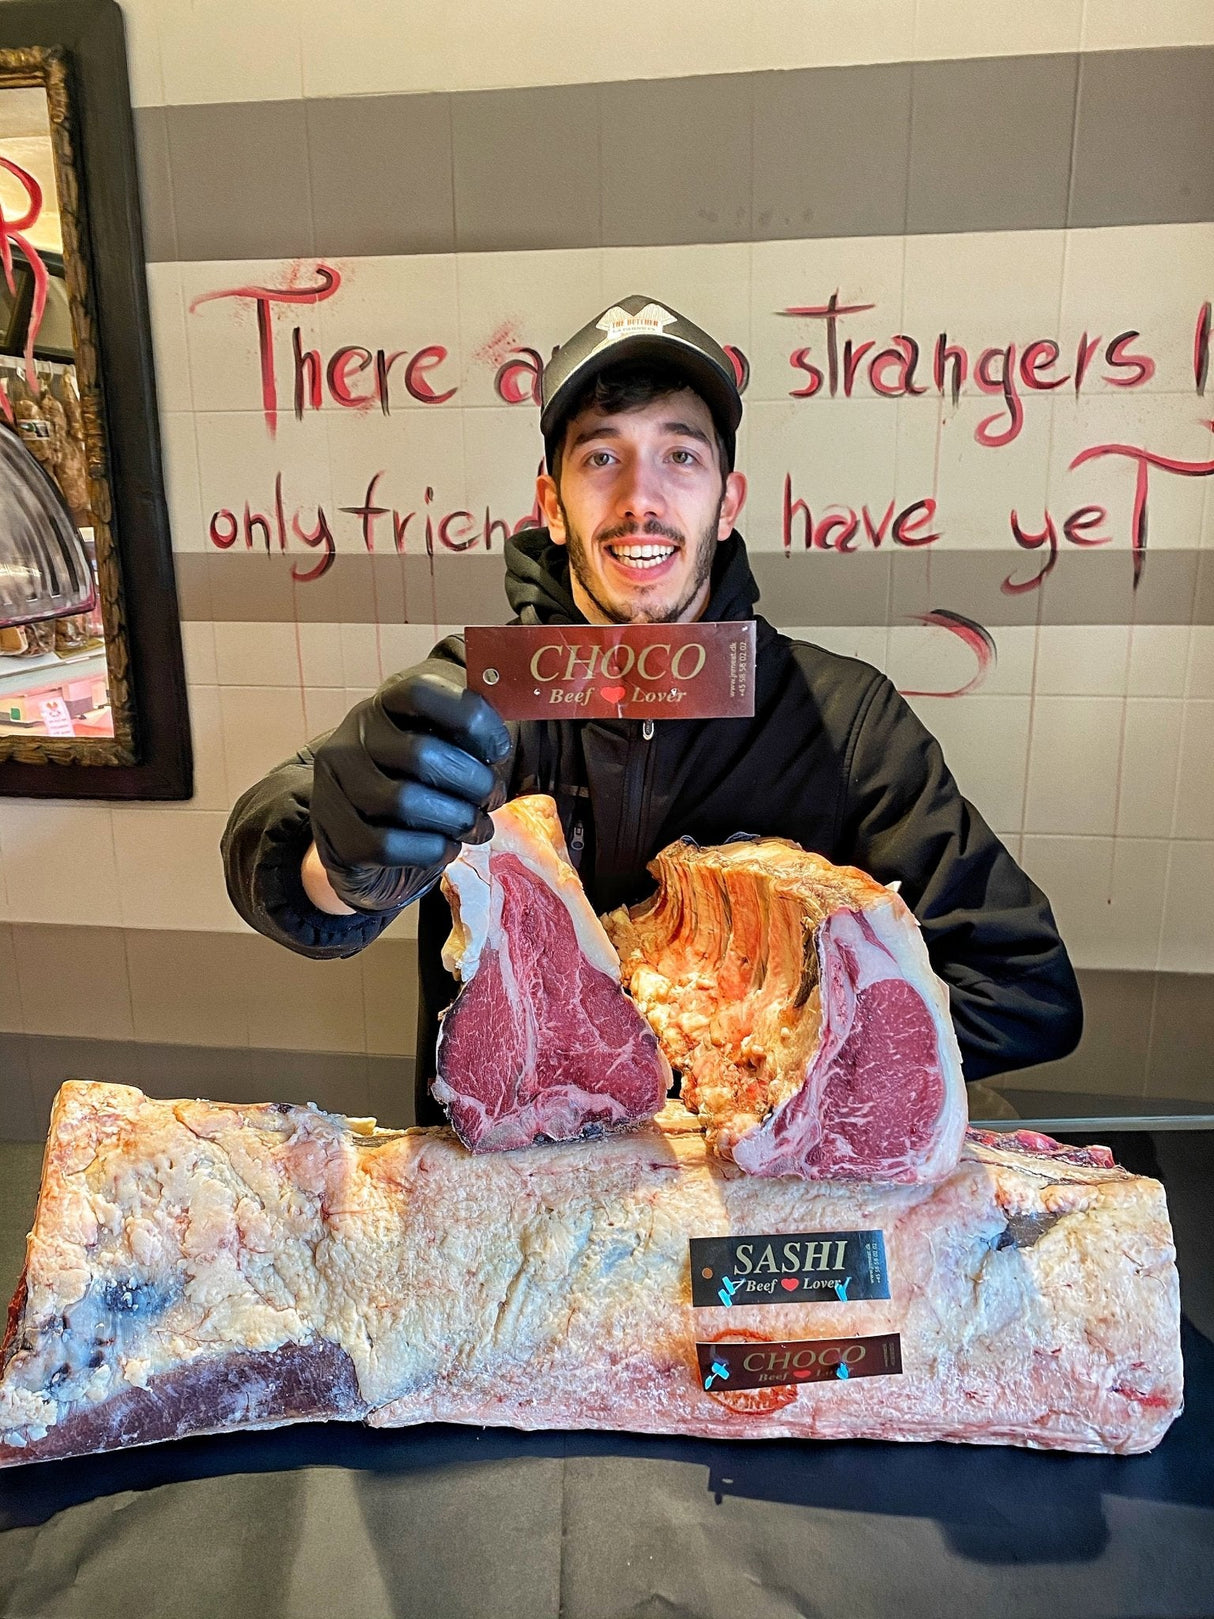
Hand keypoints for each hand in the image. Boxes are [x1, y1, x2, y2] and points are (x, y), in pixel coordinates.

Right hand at [309, 669, 510, 912]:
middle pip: (422, 755)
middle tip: (493, 799)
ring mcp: (337, 788)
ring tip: (476, 826)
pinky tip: (447, 847)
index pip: (421, 693)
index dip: (471, 718)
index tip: (498, 749)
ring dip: (457, 820)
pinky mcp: (337, 835)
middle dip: (473, 782)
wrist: (356, 840)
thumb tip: (502, 740)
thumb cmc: (411, 784)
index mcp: (381, 708)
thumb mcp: (434, 747)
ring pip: (406, 802)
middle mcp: (351, 740)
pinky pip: (389, 845)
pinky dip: (431, 849)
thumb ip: (463, 736)